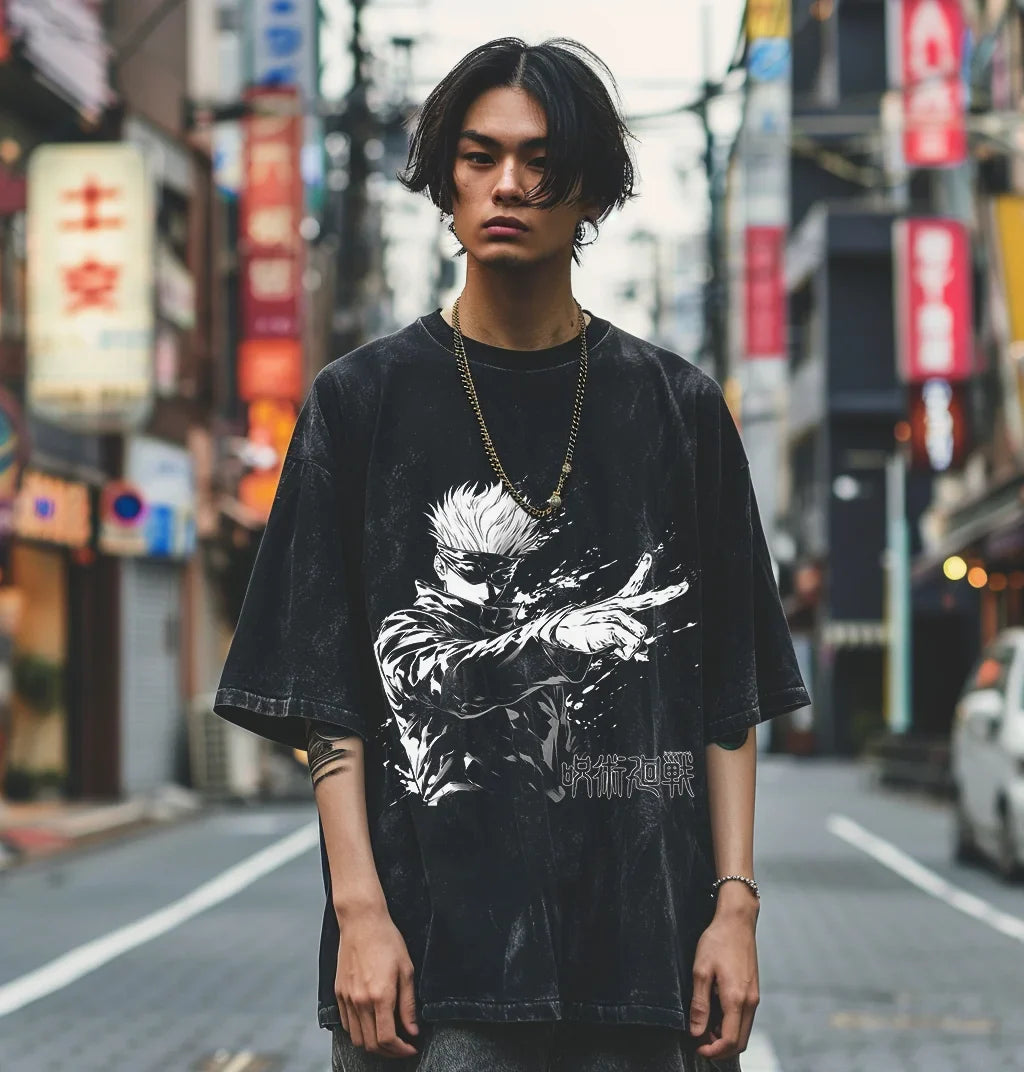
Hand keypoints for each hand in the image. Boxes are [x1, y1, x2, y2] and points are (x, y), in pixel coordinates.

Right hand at [335, 904, 419, 1057]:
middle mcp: (361, 1001)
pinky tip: (371, 1024)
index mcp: (380, 996)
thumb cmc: (387, 941)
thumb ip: (409, 1004)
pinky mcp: (339, 993)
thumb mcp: (406, 970)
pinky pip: (346, 1024)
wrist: (362, 922)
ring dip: (372, 1044)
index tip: (411, 1047)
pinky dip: (359, 1031)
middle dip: (389, 1052)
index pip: (387, 1039)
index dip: (401, 1050)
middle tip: (402, 1046)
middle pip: (370, 1044)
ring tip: (387, 1037)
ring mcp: (347, 998)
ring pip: (356, 1038)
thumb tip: (412, 1030)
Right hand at [552, 554, 688, 658]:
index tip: (648, 556)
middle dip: (668, 594)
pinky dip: (625, 654)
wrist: (563, 632)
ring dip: (631, 647)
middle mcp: (619, 606)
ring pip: (640, 635)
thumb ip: (628, 644)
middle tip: (684, 586)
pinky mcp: (613, 624)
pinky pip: (631, 645)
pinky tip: (613, 650)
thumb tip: (644, 657)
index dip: (640, 571)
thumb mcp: (609, 638)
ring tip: (614, 646)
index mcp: (617, 605)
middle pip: (648, 599)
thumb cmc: (586, 634)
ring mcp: (616, 614)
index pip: (632, 586)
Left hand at [689, 890, 759, 1059]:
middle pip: (740, 1041)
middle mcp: (750, 1002)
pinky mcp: (753, 990)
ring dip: (726, 1036)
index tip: (697, 1047)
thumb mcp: (701, 971)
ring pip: (744, 1031)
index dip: (713, 1051)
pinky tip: (717, 1013)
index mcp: (736, 999)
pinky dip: (732, 1024)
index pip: (729, 1040)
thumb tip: (696, 1031)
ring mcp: (754, 996)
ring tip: (705, 1026)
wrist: (737, 921)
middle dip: (720, 1048)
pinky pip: (745, 1018)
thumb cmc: (718, 941)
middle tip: (700, 1040)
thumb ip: (699, 1004)